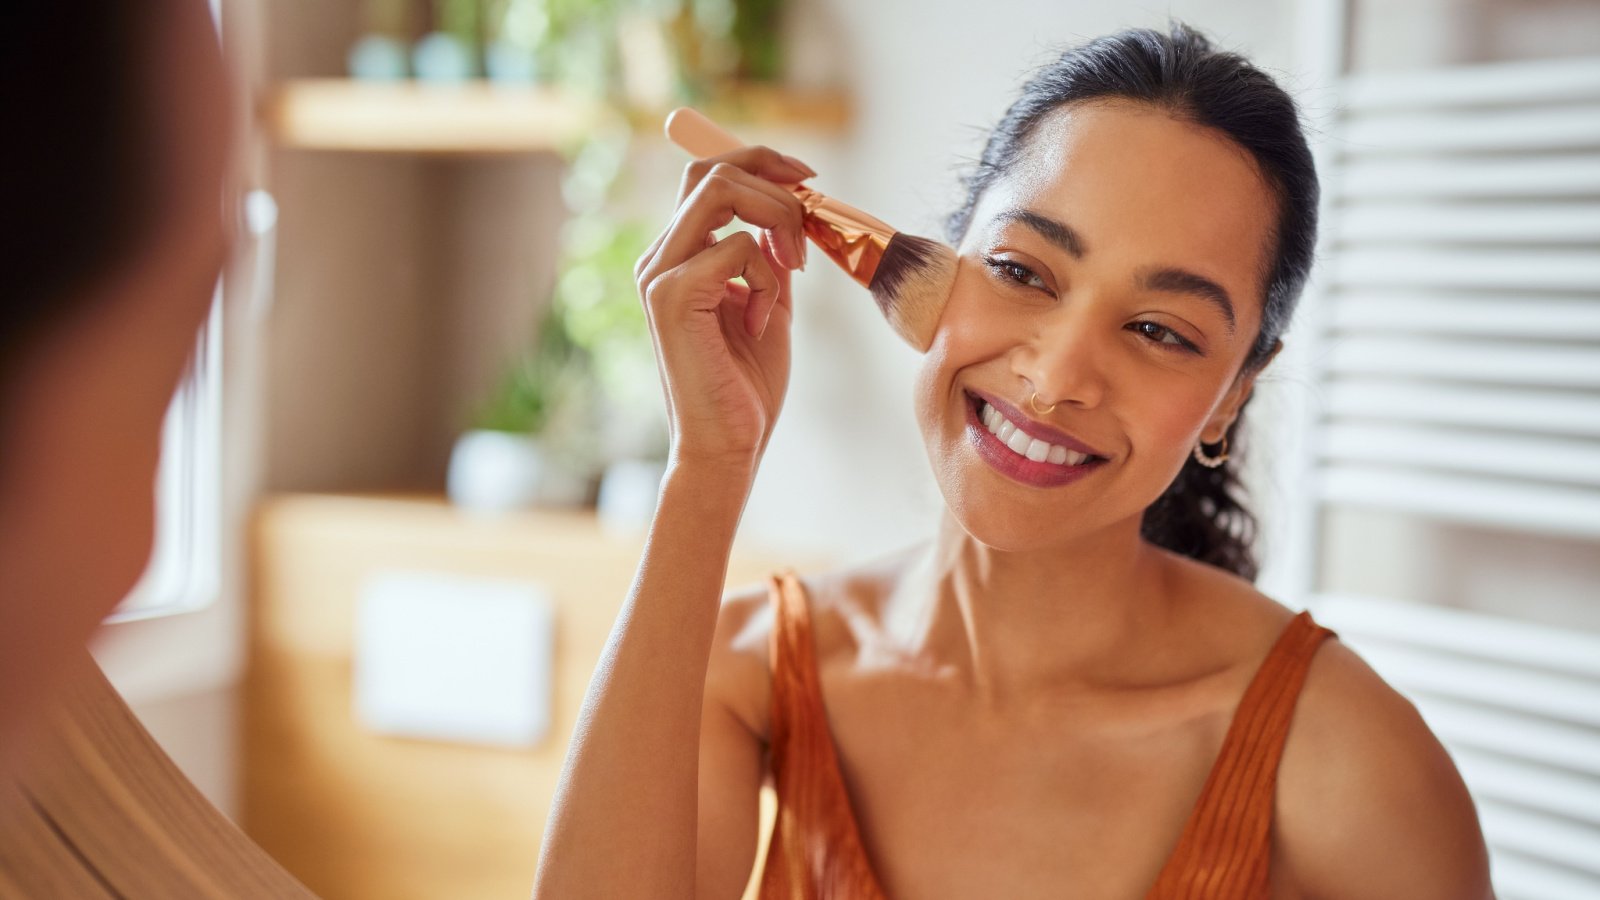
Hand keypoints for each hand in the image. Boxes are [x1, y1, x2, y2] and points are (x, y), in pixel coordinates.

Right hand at [633, 146, 813, 474]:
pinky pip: (737, 249)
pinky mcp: (672, 296)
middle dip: (773, 181)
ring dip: (777, 221)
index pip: (706, 176)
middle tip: (812, 221)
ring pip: (720, 193)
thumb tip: (796, 212)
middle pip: (710, 171)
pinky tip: (763, 324)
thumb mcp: (769, 305)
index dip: (759, 161)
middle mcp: (658, 259)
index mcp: (676, 257)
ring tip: (794, 272)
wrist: (727, 447)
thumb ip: (771, 258)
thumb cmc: (746, 387)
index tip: (808, 179)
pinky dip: (768, 281)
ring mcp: (659, 274)